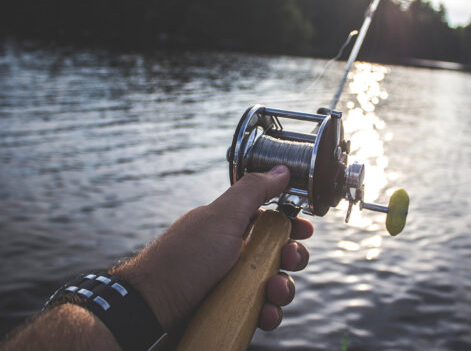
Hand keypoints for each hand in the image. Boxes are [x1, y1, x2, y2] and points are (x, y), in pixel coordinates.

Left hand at [113, 165, 312, 333]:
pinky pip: (260, 310)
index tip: (305, 229)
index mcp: (232, 226)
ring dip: (283, 289)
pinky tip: (263, 314)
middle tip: (290, 259)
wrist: (151, 307)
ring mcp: (232, 282)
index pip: (270, 220)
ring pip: (274, 283)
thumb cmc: (185, 258)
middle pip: (278, 253)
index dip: (291, 224)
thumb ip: (254, 191)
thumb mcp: (222, 217)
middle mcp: (234, 252)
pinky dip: (267, 313)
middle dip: (292, 257)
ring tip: (273, 293)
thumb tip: (282, 169)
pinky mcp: (231, 309)